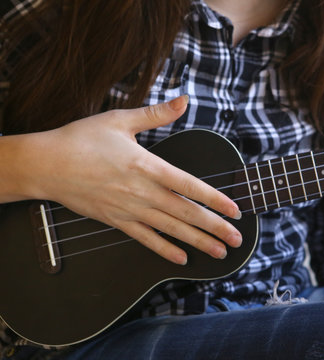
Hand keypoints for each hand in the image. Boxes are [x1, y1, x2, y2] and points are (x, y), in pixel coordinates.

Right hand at [31, 95, 241, 264]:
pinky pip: (145, 238)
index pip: (190, 185)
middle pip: (186, 212)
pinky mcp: (116, 220)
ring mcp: (130, 209)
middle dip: (215, 227)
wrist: (47, 164)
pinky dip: (164, 249)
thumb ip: (157, 113)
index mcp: (148, 165)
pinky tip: (181, 258)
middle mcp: (143, 191)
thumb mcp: (121, 120)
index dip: (215, 199)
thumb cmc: (82, 139)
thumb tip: (184, 100)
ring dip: (197, 242)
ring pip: (171, 229)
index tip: (235, 210)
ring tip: (219, 253)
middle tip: (237, 240)